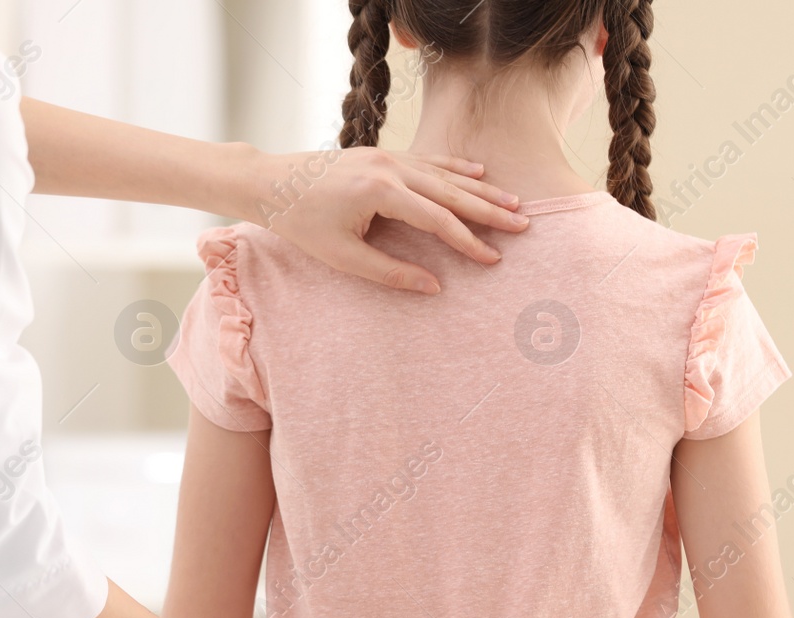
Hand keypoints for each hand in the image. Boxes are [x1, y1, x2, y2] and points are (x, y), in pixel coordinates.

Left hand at [251, 147, 528, 293]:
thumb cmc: (300, 223)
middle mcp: (390, 168)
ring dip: (480, 188)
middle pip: (452, 192)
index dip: (468, 241)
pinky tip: (478, 173)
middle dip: (489, 210)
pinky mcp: (381, 155)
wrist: (270, 183)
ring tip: (512, 201)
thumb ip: (390, 272)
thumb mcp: (342, 257)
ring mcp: (387, 157)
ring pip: (445, 174)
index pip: (438, 220)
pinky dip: (455, 168)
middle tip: (523, 224)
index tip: (493, 258)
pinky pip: (428, 161)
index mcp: (381, 192)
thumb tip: (434, 286)